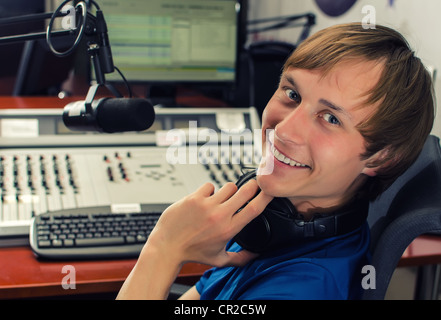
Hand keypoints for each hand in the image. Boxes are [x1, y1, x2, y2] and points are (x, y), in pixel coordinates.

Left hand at [145, 180, 273, 267]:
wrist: (167, 247)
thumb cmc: (192, 253)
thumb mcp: (219, 260)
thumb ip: (240, 258)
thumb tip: (256, 255)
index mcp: (229, 229)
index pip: (254, 208)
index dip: (266, 196)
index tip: (271, 190)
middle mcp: (220, 215)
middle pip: (245, 191)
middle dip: (252, 185)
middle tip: (253, 185)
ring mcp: (206, 205)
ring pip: (228, 186)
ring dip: (229, 191)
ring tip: (222, 199)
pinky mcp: (194, 198)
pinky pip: (209, 186)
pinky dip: (210, 191)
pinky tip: (205, 199)